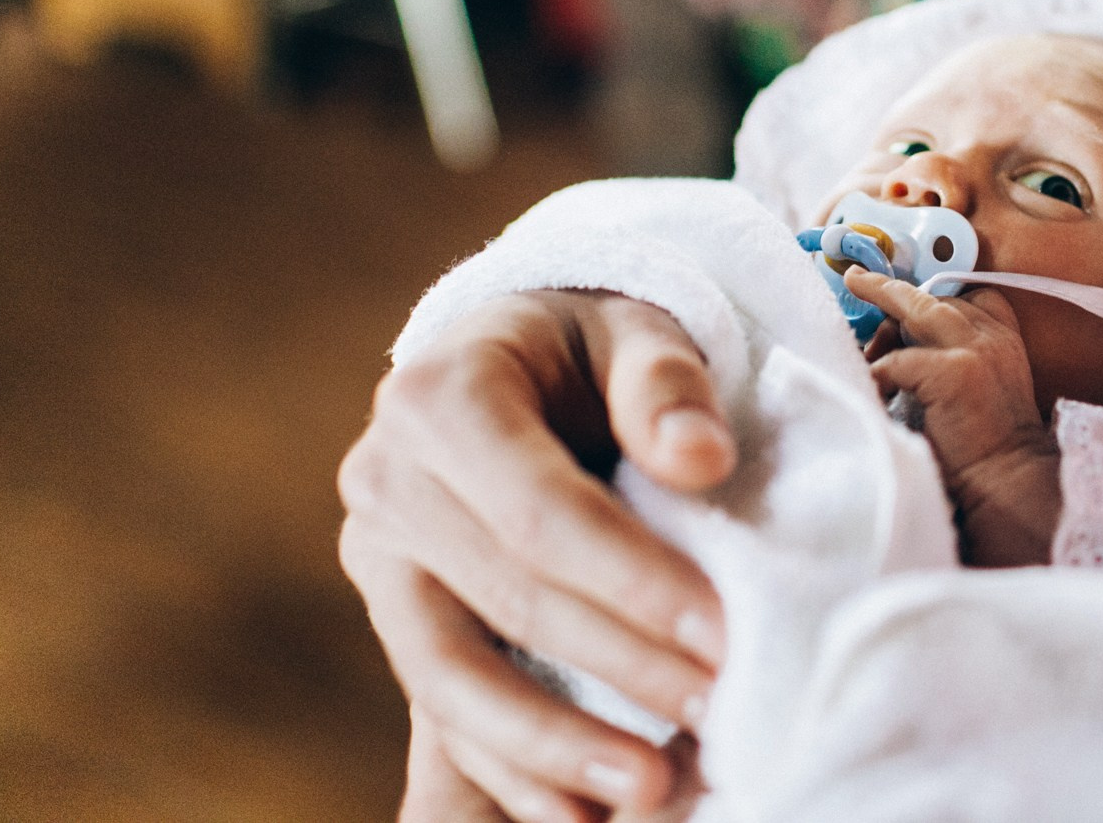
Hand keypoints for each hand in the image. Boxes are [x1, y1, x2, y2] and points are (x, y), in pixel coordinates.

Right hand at [338, 290, 735, 820]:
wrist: (518, 356)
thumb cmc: (592, 346)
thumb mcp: (637, 328)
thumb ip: (666, 384)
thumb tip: (701, 460)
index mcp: (440, 396)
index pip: (541, 512)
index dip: (633, 582)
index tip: (724, 636)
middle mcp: (385, 479)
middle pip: (509, 599)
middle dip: (620, 667)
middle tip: (719, 712)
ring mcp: (379, 559)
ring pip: (452, 676)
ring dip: (553, 747)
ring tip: (653, 787)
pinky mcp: (396, 617)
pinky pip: (440, 709)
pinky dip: (506, 770)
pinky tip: (578, 812)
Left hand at [844, 269, 1061, 565]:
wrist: (1008, 482)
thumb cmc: (984, 447)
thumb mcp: (974, 389)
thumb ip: (946, 359)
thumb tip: (891, 343)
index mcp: (1003, 340)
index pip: (968, 296)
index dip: (930, 293)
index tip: (900, 296)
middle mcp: (993, 336)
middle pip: (936, 297)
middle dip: (892, 287)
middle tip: (856, 279)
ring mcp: (976, 350)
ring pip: (918, 307)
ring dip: (880, 299)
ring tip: (852, 293)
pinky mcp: (955, 372)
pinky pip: (898, 360)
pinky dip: (878, 372)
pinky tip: (872, 388)